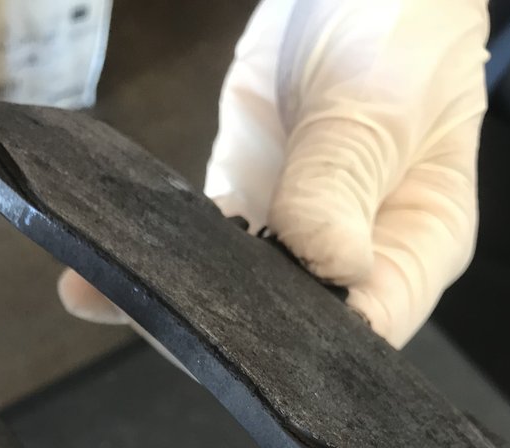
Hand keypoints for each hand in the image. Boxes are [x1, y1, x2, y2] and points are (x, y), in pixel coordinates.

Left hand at [59, 0, 488, 348]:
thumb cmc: (400, 27)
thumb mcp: (376, 104)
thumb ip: (341, 183)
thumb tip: (324, 263)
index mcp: (414, 247)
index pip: (362, 331)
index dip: (301, 353)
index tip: (235, 348)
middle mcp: (354, 257)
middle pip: (286, 324)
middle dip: (216, 328)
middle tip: (149, 315)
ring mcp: (296, 233)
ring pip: (231, 290)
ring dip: (168, 294)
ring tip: (104, 290)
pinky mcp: (248, 200)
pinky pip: (198, 241)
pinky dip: (153, 252)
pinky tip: (95, 272)